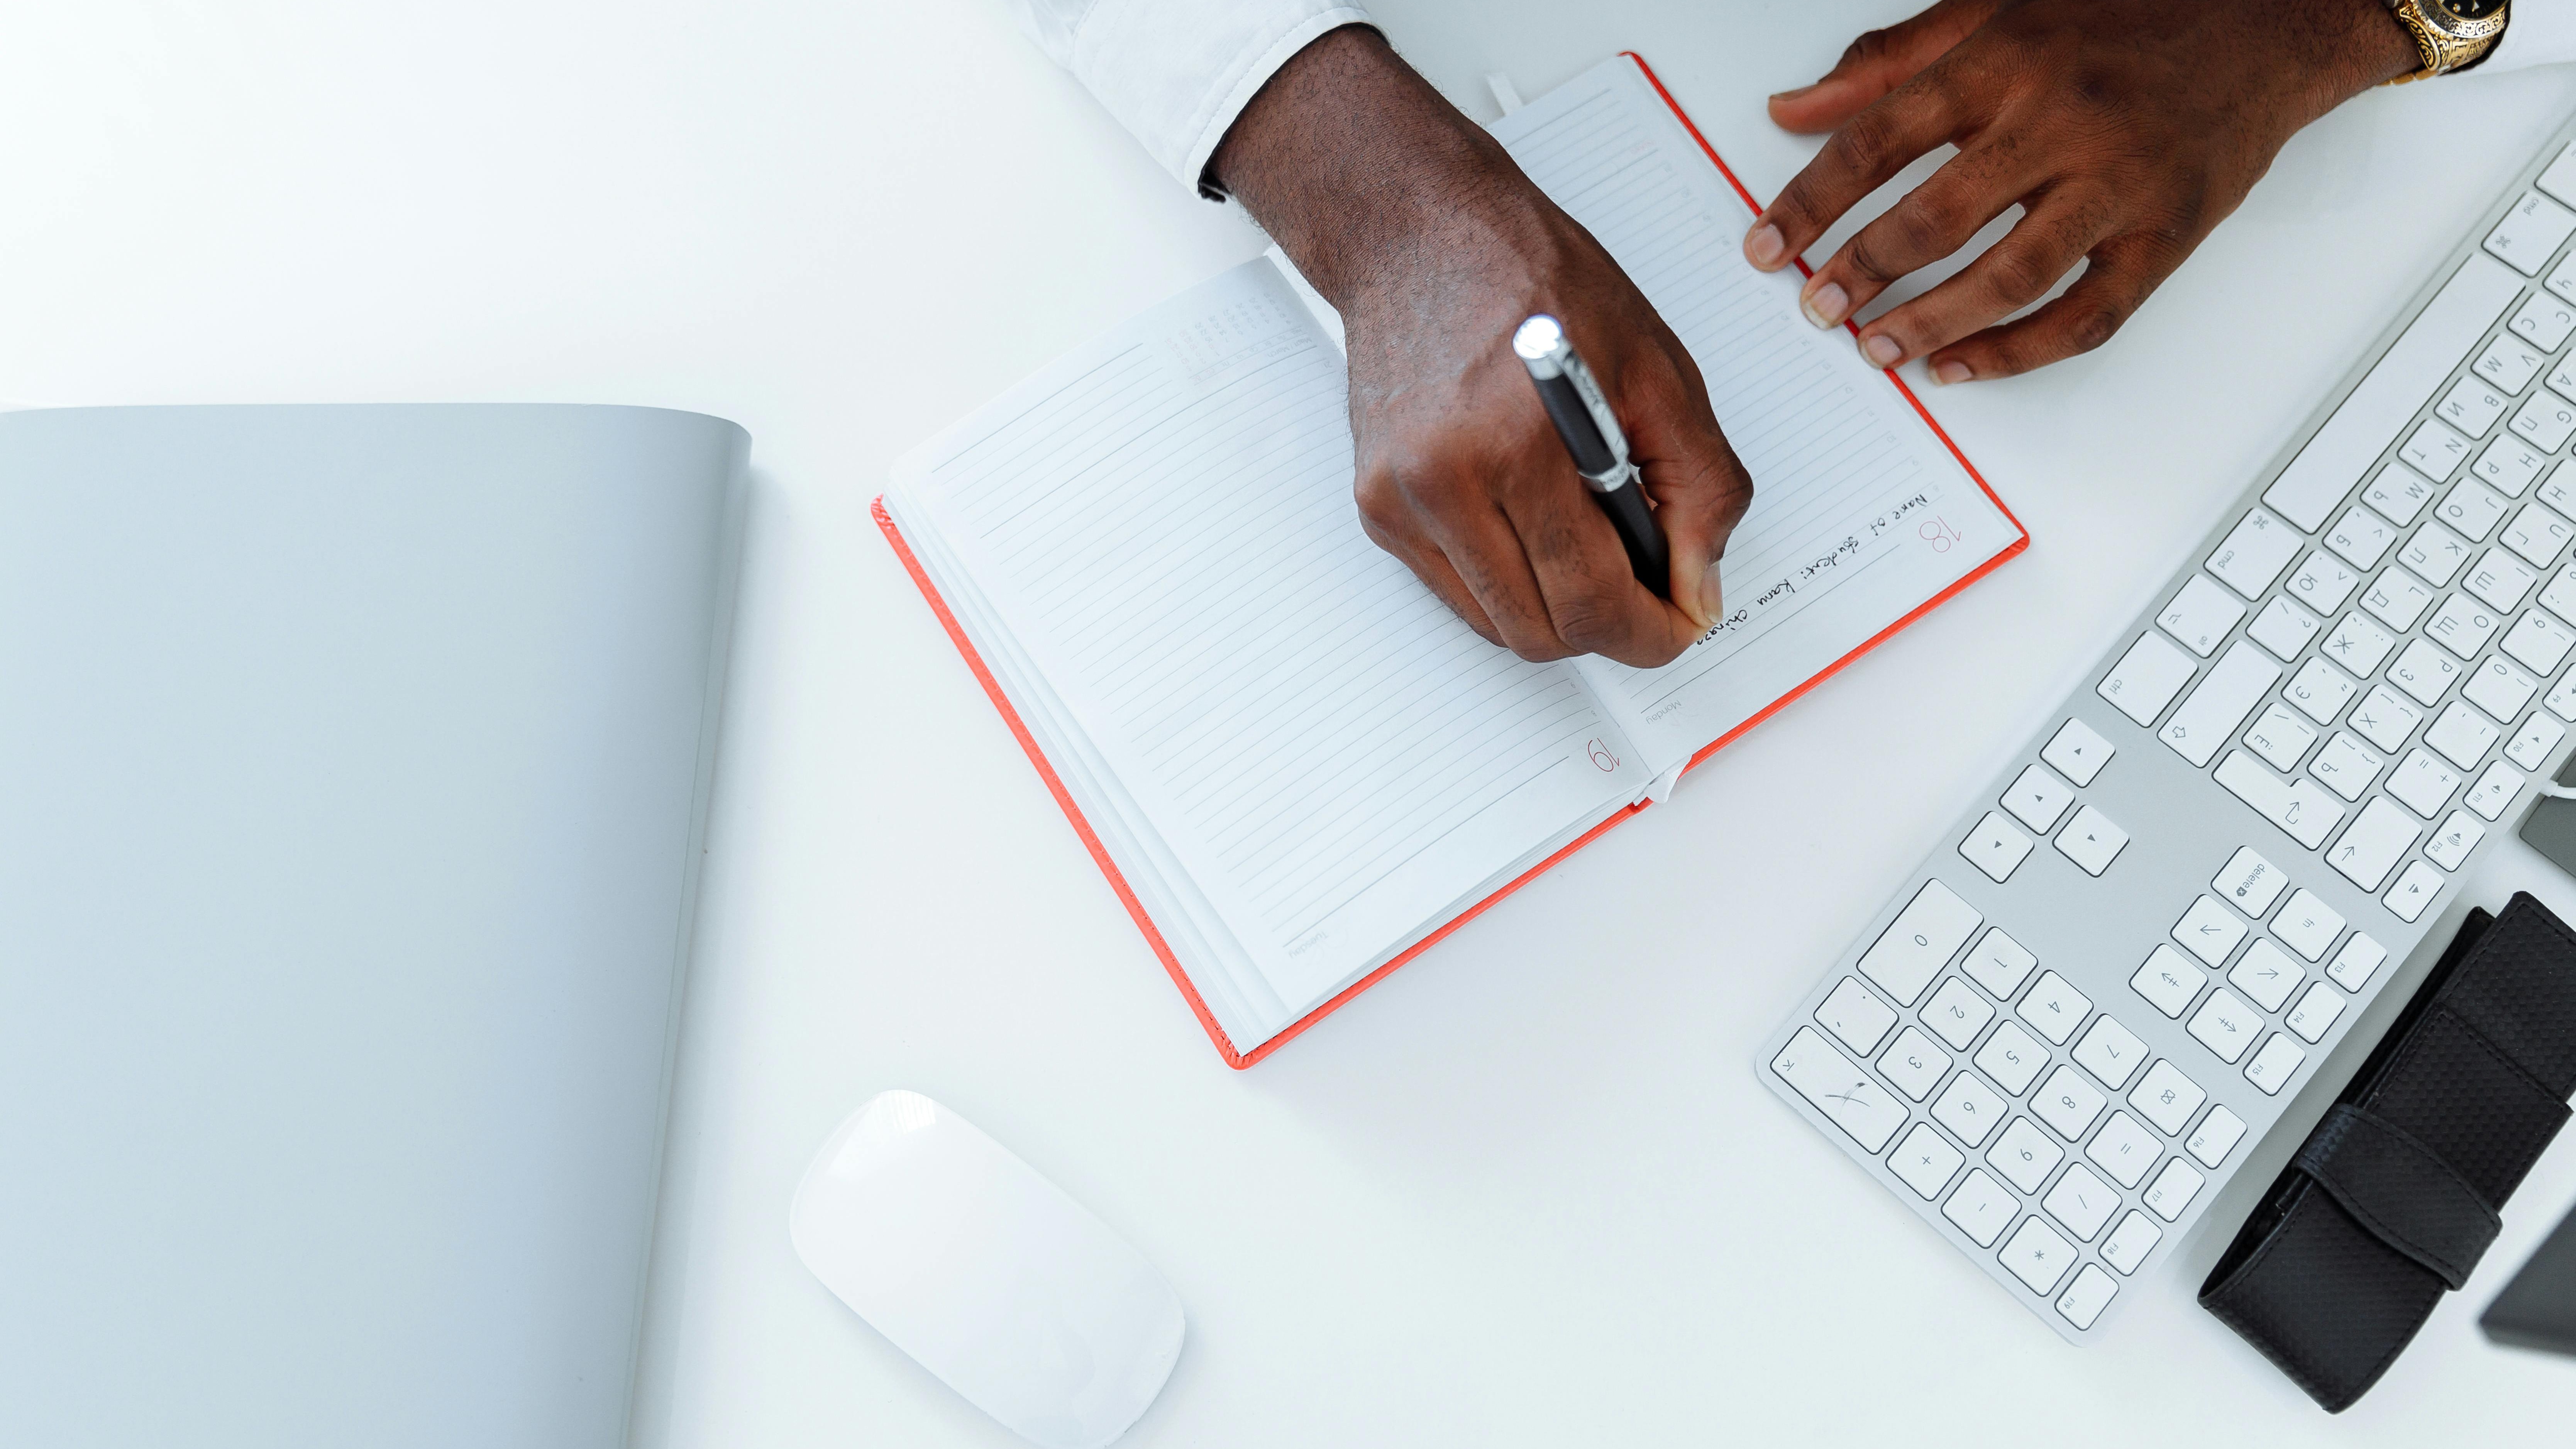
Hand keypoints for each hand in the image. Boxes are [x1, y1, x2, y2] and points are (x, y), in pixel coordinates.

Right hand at [1212, 28, 1751, 666]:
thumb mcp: (1656, 366)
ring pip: (1498, 625)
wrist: (1417, 232)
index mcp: (1515, 443)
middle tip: (1651, 588)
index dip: (1651, 634)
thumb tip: (1700, 588)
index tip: (1681, 623)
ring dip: (1558, 608)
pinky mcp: (1375, 507)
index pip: (1590, 601)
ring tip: (1592, 540)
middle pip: (1541, 632)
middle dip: (1610, 628)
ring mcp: (1399, 502)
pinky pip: (1458, 592)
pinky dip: (1511, 581)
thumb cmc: (1531, 277)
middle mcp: (1441, 483)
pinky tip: (1534, 520)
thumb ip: (1699, 485)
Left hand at [1744, 0, 2419, 382]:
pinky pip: (2084, 316)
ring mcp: (2121, 181)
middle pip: (1937, 216)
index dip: (1811, 202)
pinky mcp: (2167, 233)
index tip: (1766, 247)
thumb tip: (1793, 111)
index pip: (1879, 141)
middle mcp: (2062, 119)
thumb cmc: (2127, 10)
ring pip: (2008, 276)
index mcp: (2008, 59)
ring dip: (1929, 324)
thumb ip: (1890, 61)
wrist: (2271, 13)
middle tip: (1817, 309)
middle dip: (1862, 272)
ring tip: (1876, 349)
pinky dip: (2015, 353)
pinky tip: (1959, 366)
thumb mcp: (1997, 6)